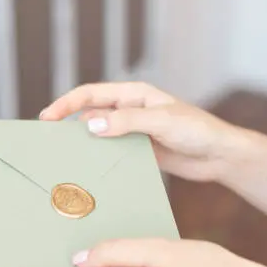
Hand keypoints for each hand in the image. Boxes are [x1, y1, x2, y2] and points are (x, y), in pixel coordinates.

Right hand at [40, 82, 248, 181]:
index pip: (91, 95)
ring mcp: (132, 132)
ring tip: (64, 159)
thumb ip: (127, 123)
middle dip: (68, 125)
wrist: (219, 155)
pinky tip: (90, 171)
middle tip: (48, 143)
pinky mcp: (138, 151)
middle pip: (90, 114)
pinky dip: (99, 160)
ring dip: (83, 145)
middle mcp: (129, 111)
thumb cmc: (197, 130)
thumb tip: (90, 125)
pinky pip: (112, 153)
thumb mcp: (162, 122)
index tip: (47, 118)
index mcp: (133, 95)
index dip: (66, 104)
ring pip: (99, 136)